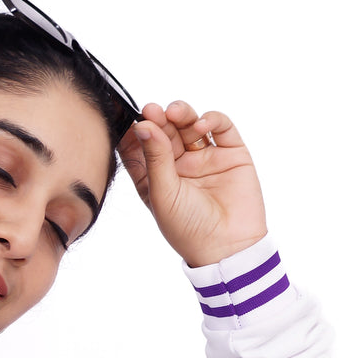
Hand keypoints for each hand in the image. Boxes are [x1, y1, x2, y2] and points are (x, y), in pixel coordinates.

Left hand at [118, 100, 267, 267]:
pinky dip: (211, 119)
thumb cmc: (188, 229)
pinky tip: (201, 125)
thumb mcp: (163, 194)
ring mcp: (204, 157)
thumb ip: (154, 158)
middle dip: (158, 118)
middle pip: (165, 130)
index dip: (133, 131)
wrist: (228, 247)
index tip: (126, 117)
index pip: (141, 147)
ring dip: (181, 113)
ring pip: (189, 124)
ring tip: (174, 113)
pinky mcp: (231, 153)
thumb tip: (143, 124)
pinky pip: (220, 127)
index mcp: (155, 177)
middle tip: (151, 110)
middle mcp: (179, 165)